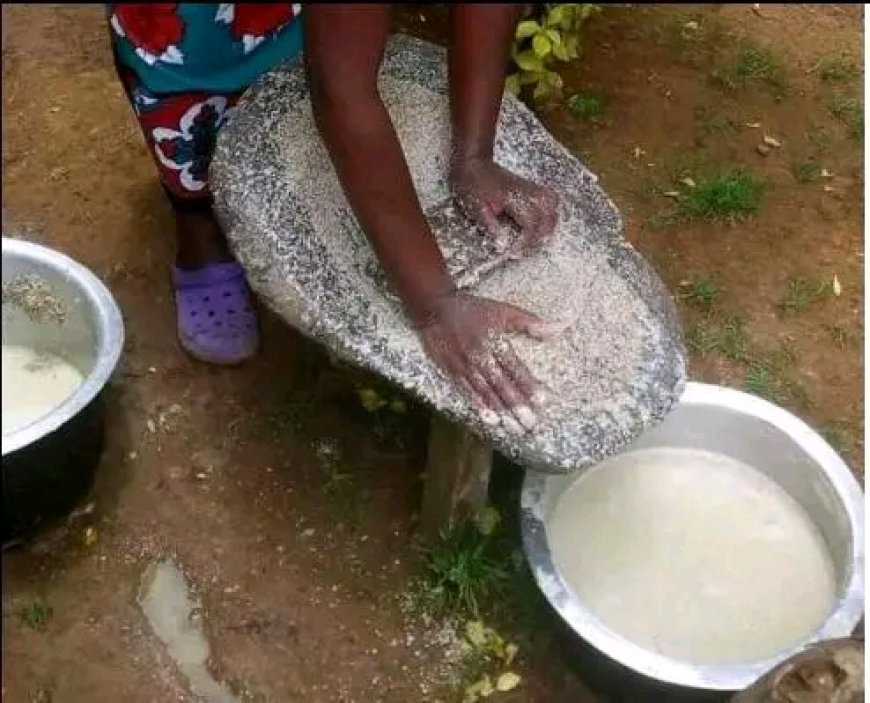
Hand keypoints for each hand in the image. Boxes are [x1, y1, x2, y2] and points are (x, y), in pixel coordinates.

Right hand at [415, 291, 558, 428]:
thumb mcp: (503, 310)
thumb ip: (528, 322)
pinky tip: (489, 419)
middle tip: (530, 423)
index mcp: (494, 342)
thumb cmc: (473, 309)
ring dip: (500, 410)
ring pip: (485, 392)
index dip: (528, 385)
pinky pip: (467, 392)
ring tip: (513, 427)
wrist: (434, 308)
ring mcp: (464, 366)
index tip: (542, 401)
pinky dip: (478, 406)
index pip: (515, 368)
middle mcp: (480, 357)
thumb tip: (554, 330)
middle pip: (501, 385)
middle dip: (516, 405)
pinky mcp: (451, 371)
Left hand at [451, 157, 558, 253]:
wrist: (473, 161)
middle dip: (540, 237)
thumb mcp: (474, 207)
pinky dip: (548, 213)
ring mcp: (530, 187)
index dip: (527, 242)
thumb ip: (490, 226)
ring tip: (534, 238)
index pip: (531, 224)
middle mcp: (527, 192)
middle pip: (548, 217)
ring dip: (548, 224)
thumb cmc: (470, 183)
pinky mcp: (530, 186)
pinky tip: (538, 223)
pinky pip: (549, 199)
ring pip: (553, 206)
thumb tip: (502, 246)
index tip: (515, 253)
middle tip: (525, 249)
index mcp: (513, 197)